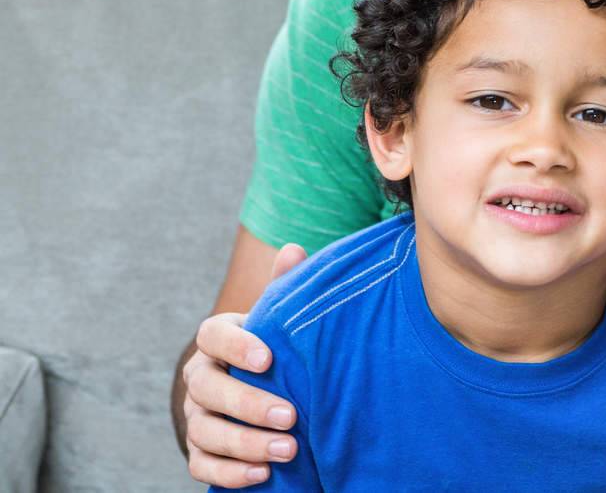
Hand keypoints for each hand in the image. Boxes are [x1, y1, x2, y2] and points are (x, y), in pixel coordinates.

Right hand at [183, 243, 306, 487]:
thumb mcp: (279, 317)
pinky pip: (203, 465)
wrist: (259, 384)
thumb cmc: (275, 345)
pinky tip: (263, 474)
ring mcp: (196, 414)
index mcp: (217, 339)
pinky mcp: (200, 449)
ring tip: (288, 451)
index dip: (236, 345)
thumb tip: (294, 250)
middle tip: (291, 416)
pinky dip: (231, 472)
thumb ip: (284, 288)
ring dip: (245, 444)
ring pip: (206, 431)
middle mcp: (200, 377)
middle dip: (249, 405)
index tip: (268, 358)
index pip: (212, 335)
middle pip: (209, 389)